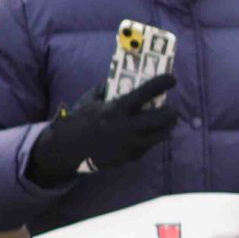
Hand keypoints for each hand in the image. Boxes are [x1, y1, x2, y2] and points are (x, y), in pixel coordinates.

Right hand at [26, 75, 176, 184]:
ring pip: (160, 135)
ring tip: (166, 120)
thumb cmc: (78, 120)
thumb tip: (126, 79)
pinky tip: (148, 133)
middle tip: (172, 108)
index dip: (161, 84)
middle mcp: (125, 128)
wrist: (66, 149)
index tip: (171, 79)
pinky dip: (151, 138)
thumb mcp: (90, 100)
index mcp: (115, 110)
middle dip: (171, 112)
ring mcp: (128, 145)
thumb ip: (108, 89)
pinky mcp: (128, 158)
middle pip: (162, 119)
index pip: (145, 93)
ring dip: (166, 127)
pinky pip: (147, 146)